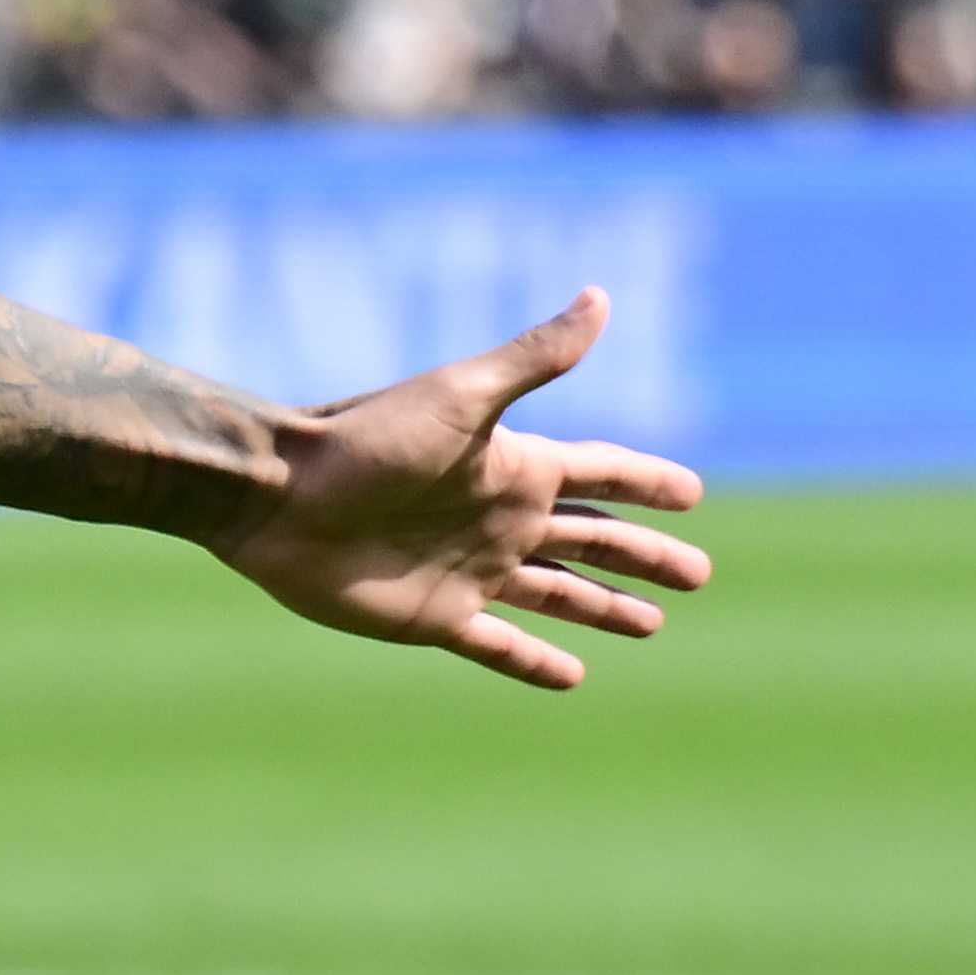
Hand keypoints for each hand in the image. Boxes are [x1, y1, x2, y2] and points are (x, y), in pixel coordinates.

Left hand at [200, 292, 714, 692]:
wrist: (277, 493)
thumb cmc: (366, 438)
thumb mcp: (462, 397)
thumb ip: (535, 358)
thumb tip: (601, 298)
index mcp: (516, 466)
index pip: (604, 473)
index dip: (649, 482)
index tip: (693, 495)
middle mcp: (501, 519)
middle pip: (594, 540)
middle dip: (646, 556)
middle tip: (698, 574)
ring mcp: (470, 571)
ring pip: (559, 595)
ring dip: (605, 607)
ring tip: (651, 624)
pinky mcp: (435, 618)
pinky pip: (500, 646)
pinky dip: (537, 660)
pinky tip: (573, 676)